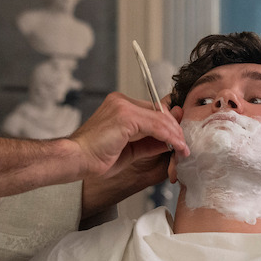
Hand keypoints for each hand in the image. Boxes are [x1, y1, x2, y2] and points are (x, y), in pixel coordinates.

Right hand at [70, 92, 187, 180]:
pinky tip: (176, 146)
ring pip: (160, 118)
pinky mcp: (125, 115)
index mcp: (119, 105)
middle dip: (175, 129)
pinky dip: (169, 136)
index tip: (180, 140)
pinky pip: (156, 125)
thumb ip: (150, 142)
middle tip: (185, 145)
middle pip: (159, 112)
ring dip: (175, 134)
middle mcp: (121, 101)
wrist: (75, 159)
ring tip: (183, 149)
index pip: (153, 111)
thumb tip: (171, 141)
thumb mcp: (131, 149)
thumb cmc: (96, 158)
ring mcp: (123, 106)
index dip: (169, 125)